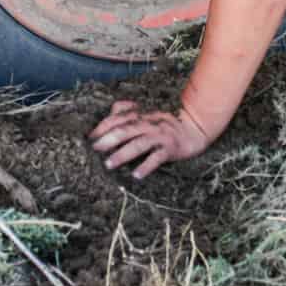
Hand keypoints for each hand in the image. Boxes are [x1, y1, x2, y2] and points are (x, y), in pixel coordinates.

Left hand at [89, 100, 212, 179]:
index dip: (103, 127)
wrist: (194, 127)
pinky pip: (157, 157)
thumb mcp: (147, 113)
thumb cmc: (166, 122)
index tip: (90, 138)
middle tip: (95, 150)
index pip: (118, 118)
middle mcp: (149, 123)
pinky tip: (136, 175)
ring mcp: (160, 135)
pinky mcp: (171, 148)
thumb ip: (129, 110)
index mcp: (141, 114)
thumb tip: (111, 109)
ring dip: (122, 154)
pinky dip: (146, 166)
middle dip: (108, 140)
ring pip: (139, 144)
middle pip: (126, 130)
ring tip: (109, 164)